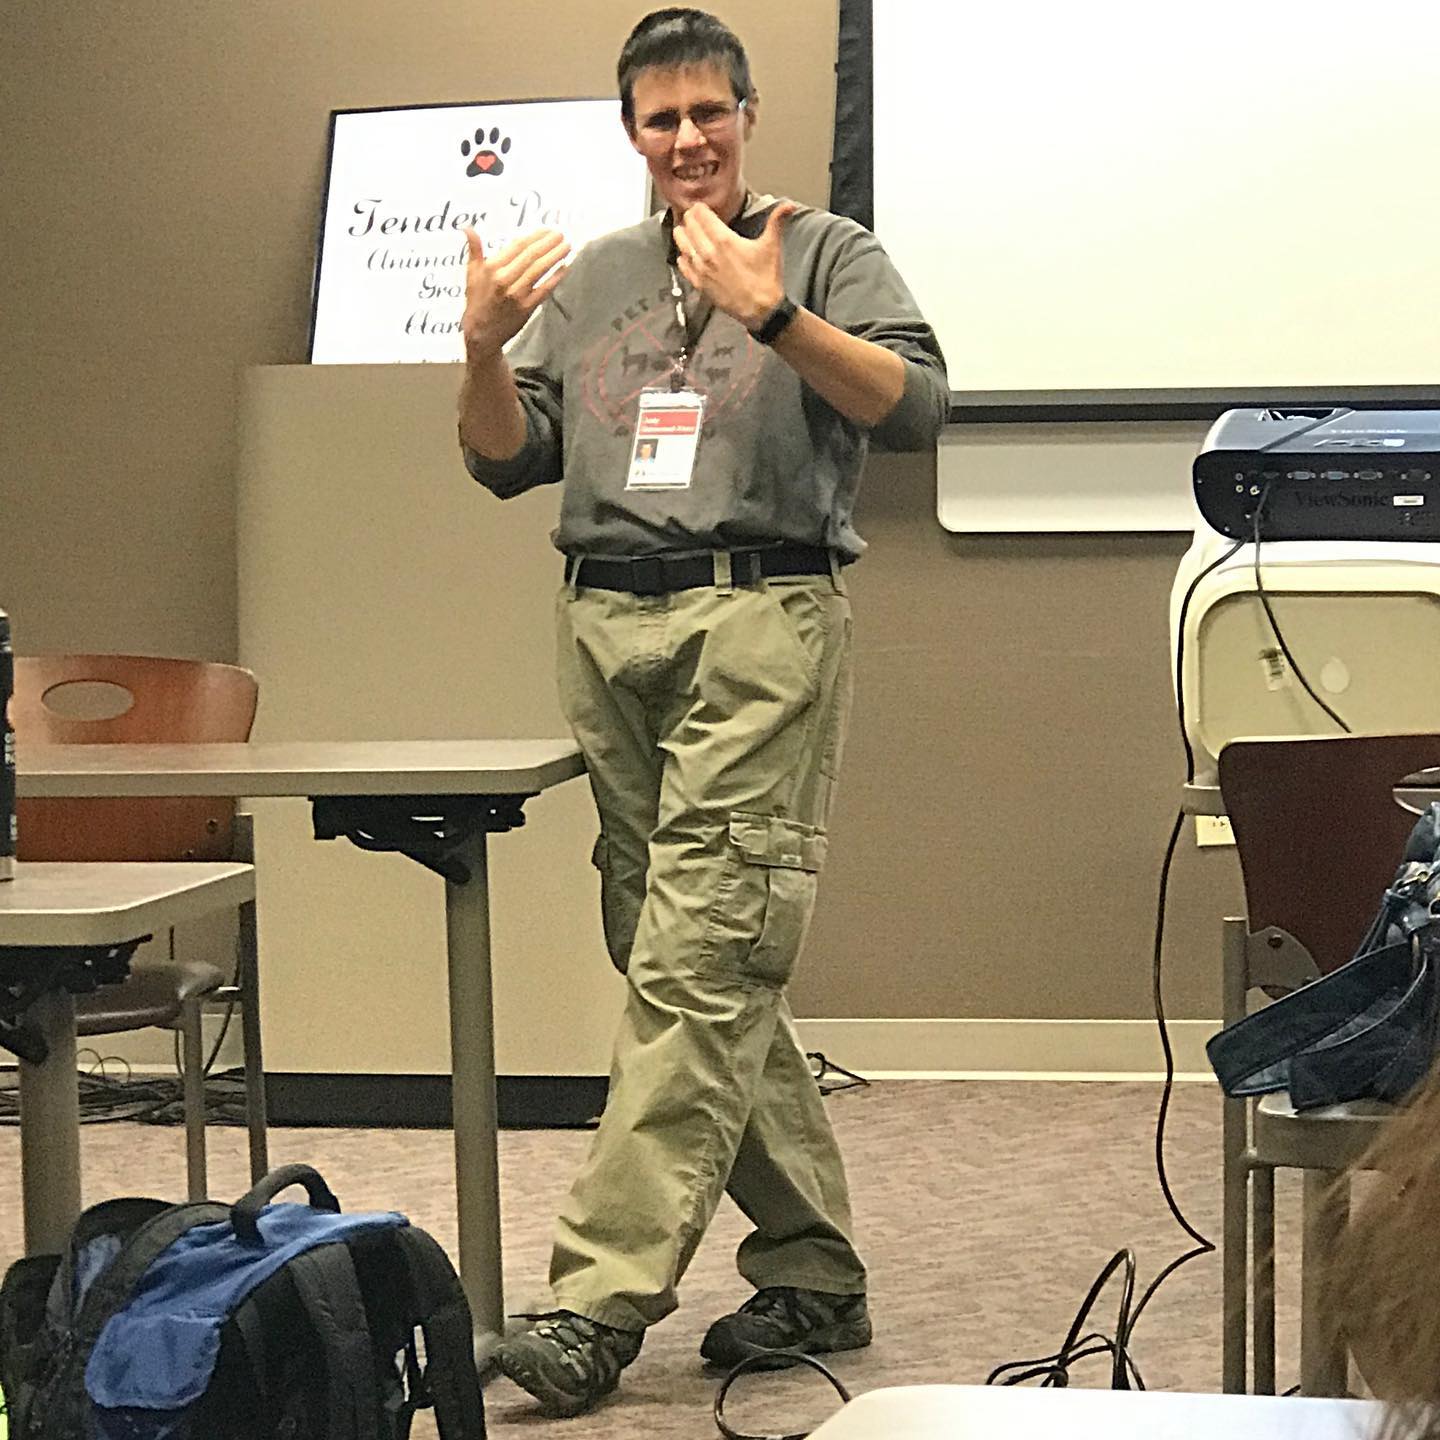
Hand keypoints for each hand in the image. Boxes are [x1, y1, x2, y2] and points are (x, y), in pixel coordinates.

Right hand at [461, 226, 570, 356]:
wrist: (481, 334)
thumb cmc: (477, 302)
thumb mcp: (471, 274)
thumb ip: (474, 250)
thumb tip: (468, 228)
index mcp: (491, 268)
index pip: (517, 246)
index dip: (535, 236)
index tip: (546, 230)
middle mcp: (504, 280)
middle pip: (531, 256)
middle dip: (549, 243)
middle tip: (561, 234)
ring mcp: (516, 294)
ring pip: (539, 270)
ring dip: (555, 256)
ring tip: (567, 246)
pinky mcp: (526, 308)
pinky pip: (544, 290)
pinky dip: (555, 277)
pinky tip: (564, 267)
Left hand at [673, 201, 797, 329]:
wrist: (761, 310)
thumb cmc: (766, 279)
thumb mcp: (772, 246)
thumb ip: (777, 221)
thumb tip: (789, 205)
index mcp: (724, 240)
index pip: (703, 216)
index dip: (700, 208)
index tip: (700, 206)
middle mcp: (709, 253)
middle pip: (690, 227)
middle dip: (690, 219)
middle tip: (691, 215)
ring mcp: (702, 270)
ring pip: (682, 245)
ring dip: (682, 235)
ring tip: (682, 229)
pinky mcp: (700, 284)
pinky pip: (684, 267)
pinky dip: (682, 258)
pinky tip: (683, 255)